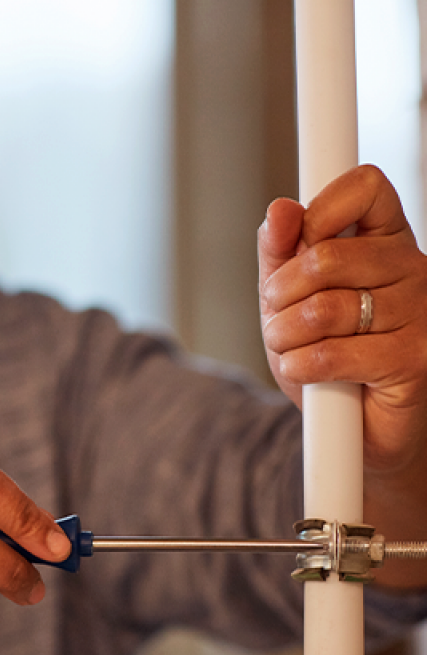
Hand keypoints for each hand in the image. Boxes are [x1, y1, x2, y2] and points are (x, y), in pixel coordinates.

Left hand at [258, 165, 426, 476]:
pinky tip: (305, 372)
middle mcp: (411, 268)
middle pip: (327, 256)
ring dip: (284, 336)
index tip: (299, 249)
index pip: (365, 188)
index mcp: (386, 240)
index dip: (320, 211)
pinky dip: (299, 366)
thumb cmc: (327, 354)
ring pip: (322, 309)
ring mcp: (418, 314)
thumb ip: (282, 253)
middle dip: (280, 294)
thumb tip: (281, 209)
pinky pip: (331, 354)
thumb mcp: (291, 298)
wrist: (358, 428)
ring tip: (292, 348)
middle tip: (279, 318)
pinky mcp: (412, 360)